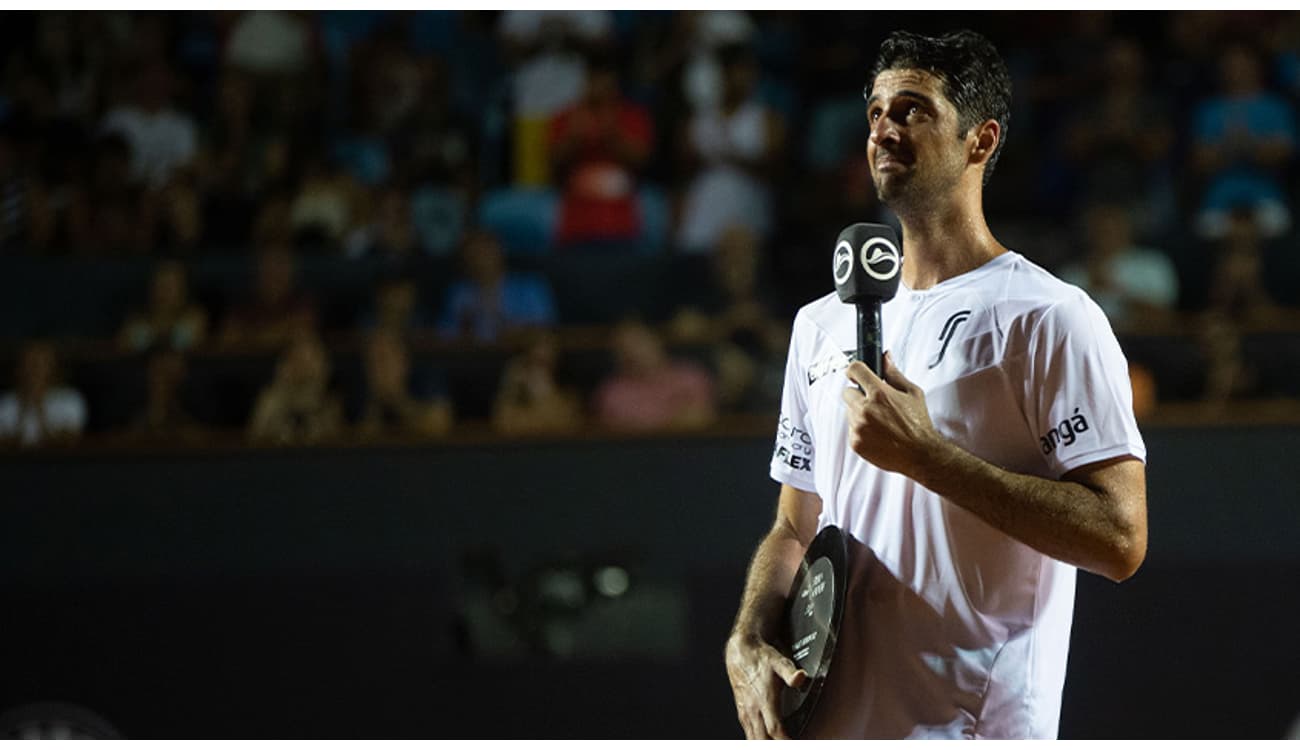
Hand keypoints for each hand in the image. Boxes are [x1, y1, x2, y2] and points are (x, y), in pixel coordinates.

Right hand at [725, 631, 806, 738]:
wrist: (739, 652)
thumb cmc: (760, 658)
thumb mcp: (778, 661)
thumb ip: (790, 672)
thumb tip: (800, 677)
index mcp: (764, 700)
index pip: (775, 729)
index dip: (785, 741)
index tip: (796, 743)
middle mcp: (753, 709)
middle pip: (763, 740)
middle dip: (776, 746)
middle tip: (790, 744)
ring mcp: (746, 713)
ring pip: (753, 739)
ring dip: (765, 744)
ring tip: (778, 743)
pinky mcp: (742, 713)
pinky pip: (748, 733)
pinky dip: (757, 741)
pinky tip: (764, 740)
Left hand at [841, 352, 944, 477]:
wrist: (920, 454)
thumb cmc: (918, 423)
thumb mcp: (912, 393)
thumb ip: (894, 373)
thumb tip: (885, 357)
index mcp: (879, 394)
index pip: (855, 370)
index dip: (854, 370)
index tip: (856, 374)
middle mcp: (865, 410)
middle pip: (847, 392)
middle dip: (858, 395)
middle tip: (875, 404)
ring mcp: (859, 427)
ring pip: (849, 412)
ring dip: (859, 413)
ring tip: (880, 421)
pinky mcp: (855, 442)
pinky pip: (851, 429)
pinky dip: (860, 430)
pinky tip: (877, 433)